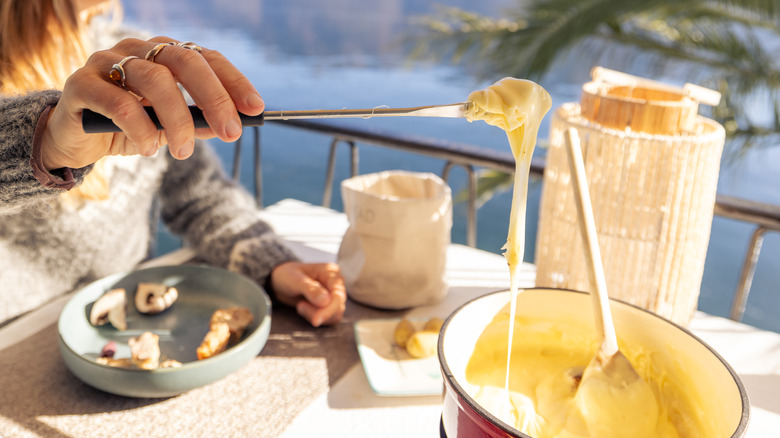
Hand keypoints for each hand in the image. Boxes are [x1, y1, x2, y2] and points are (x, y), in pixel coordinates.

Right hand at [41, 36, 263, 168]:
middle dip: (214, 98)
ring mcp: (107, 62)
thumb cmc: (128, 128)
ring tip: (183, 151)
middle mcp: (138, 51)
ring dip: (177, 120)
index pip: (206, 58)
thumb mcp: (169, 127)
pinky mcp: (81, 84)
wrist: (75, 139)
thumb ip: (198, 123)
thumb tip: (234, 125)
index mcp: (164, 54)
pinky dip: (141, 129)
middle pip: (184, 61)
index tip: (255, 108)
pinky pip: (119, 103)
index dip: (233, 81)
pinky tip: (147, 149)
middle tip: (230, 132)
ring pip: (154, 80)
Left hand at [270, 262, 346, 326]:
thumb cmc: (287, 275)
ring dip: (315, 315)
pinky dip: (314, 317)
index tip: (315, 320)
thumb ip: (311, 289)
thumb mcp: (295, 280)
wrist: (279, 281)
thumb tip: (326, 301)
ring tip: (300, 305)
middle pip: (338, 307)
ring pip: (334, 315)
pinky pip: (328, 319)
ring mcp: (333, 296)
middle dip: (319, 313)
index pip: (338, 295)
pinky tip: (303, 308)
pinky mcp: (328, 306)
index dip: (329, 310)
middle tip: (300, 307)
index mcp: (331, 273)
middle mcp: (336, 284)